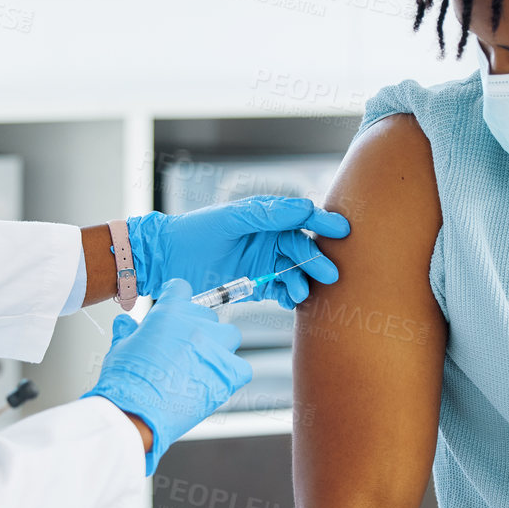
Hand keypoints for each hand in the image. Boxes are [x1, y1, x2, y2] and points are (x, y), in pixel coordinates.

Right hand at [84, 279, 252, 475]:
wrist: (136, 413)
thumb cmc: (126, 382)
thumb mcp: (120, 348)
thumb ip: (127, 332)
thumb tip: (125, 323)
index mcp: (169, 312)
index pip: (182, 289)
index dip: (177, 299)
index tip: (176, 310)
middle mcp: (196, 325)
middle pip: (208, 316)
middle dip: (196, 328)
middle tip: (183, 349)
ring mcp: (215, 348)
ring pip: (230, 335)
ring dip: (219, 346)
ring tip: (202, 365)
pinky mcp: (228, 374)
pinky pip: (241, 367)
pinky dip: (232, 373)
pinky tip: (215, 382)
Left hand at [127, 196, 350, 308]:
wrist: (167, 262)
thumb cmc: (195, 232)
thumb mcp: (230, 218)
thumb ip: (266, 213)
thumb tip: (304, 207)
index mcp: (267, 218)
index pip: (302, 218)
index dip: (323, 224)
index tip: (342, 231)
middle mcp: (270, 240)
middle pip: (303, 248)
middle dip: (317, 260)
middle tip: (330, 274)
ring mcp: (265, 264)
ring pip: (295, 272)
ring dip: (303, 281)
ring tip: (302, 291)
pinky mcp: (258, 287)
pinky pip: (281, 291)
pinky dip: (289, 296)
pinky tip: (290, 300)